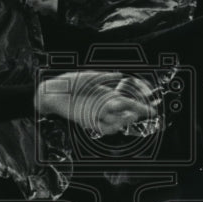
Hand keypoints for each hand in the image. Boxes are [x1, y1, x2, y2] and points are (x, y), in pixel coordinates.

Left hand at [35, 71, 156, 135]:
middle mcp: (103, 105)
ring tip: (129, 117)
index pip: (127, 100)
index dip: (139, 105)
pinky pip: (101, 127)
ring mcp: (95, 114)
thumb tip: (120, 74)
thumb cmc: (68, 82)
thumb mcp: (88, 76)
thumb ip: (103, 77)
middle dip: (135, 113)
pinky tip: (117, 124)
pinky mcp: (86, 120)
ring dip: (123, 121)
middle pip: (124, 113)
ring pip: (115, 122)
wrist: (51, 91)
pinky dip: (110, 127)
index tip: (152, 108)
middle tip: (143, 112)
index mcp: (106, 94)